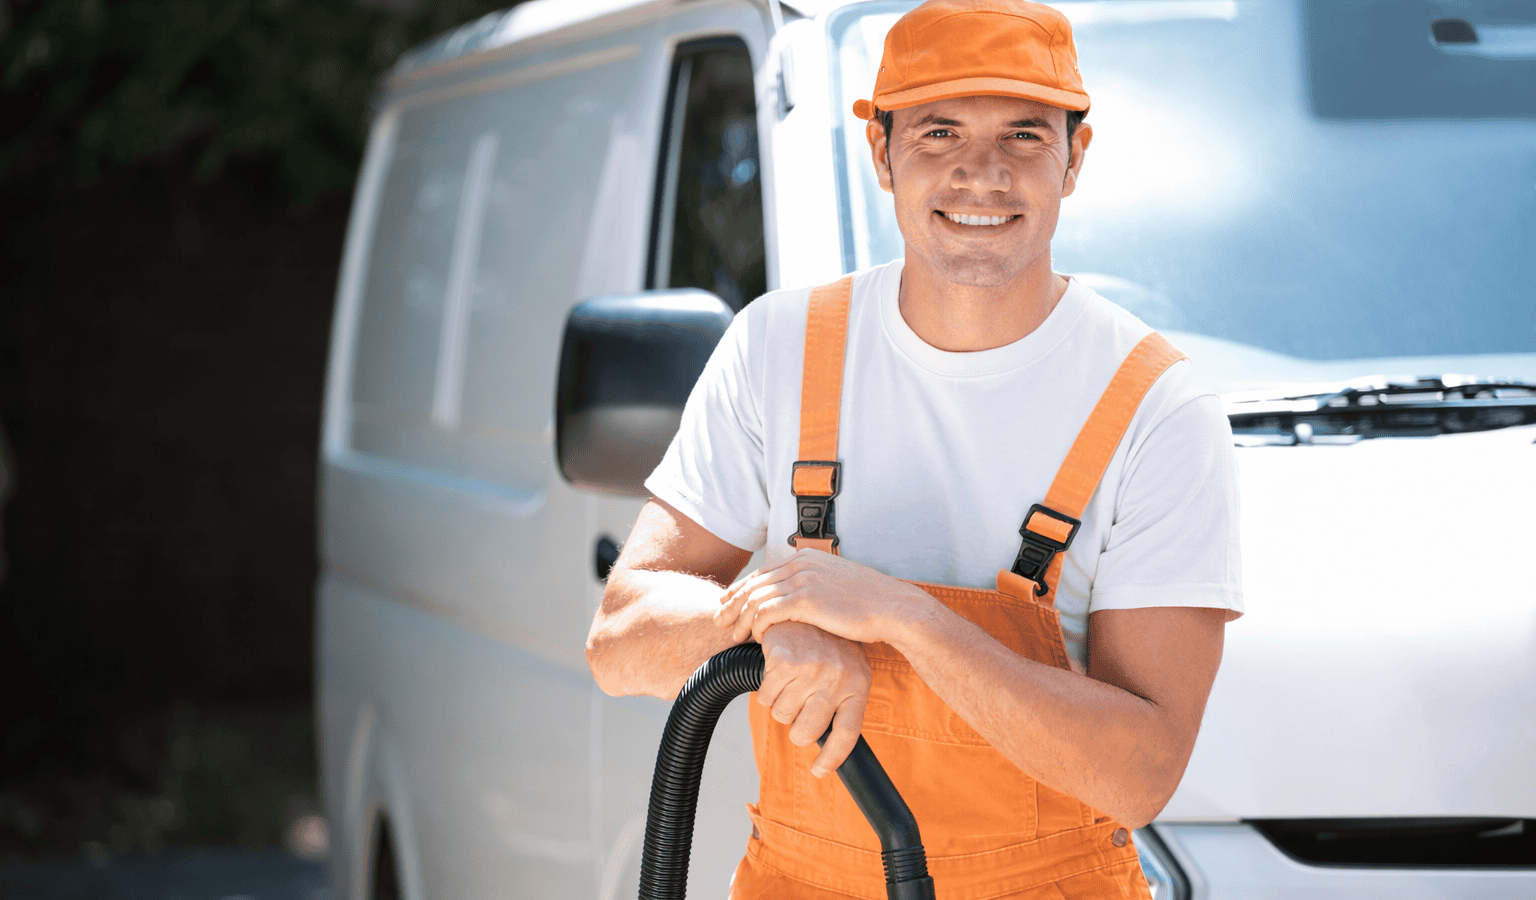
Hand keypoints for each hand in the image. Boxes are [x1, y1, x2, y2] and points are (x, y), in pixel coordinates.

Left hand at [716, 549, 931, 645]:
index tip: (727, 603)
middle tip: (718, 620)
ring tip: (731, 635)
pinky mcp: (806, 599)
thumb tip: (799, 602)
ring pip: (756, 598)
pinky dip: (757, 626)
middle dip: (731, 602)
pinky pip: (768, 612)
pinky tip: (756, 639)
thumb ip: (814, 588)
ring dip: (740, 617)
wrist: (893, 608)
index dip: (741, 588)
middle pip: (753, 583)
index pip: (762, 572)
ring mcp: (803, 580)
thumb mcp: (836, 587)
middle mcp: (801, 564)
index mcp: (806, 558)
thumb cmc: (869, 604)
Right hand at [757, 622, 870, 776]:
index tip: (818, 771)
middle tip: (797, 709)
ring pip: (781, 715)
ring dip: (779, 705)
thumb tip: (830, 751)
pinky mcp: (785, 660)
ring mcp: (811, 669)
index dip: (832, 759)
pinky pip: (765, 696)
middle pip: (806, 732)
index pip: (846, 734)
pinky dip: (765, 689)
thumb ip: (843, 704)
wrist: (807, 606)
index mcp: (857, 685)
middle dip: (796, 728)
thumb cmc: (827, 647)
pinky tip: (777, 671)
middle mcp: (837, 679)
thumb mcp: (847, 671)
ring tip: (789, 683)